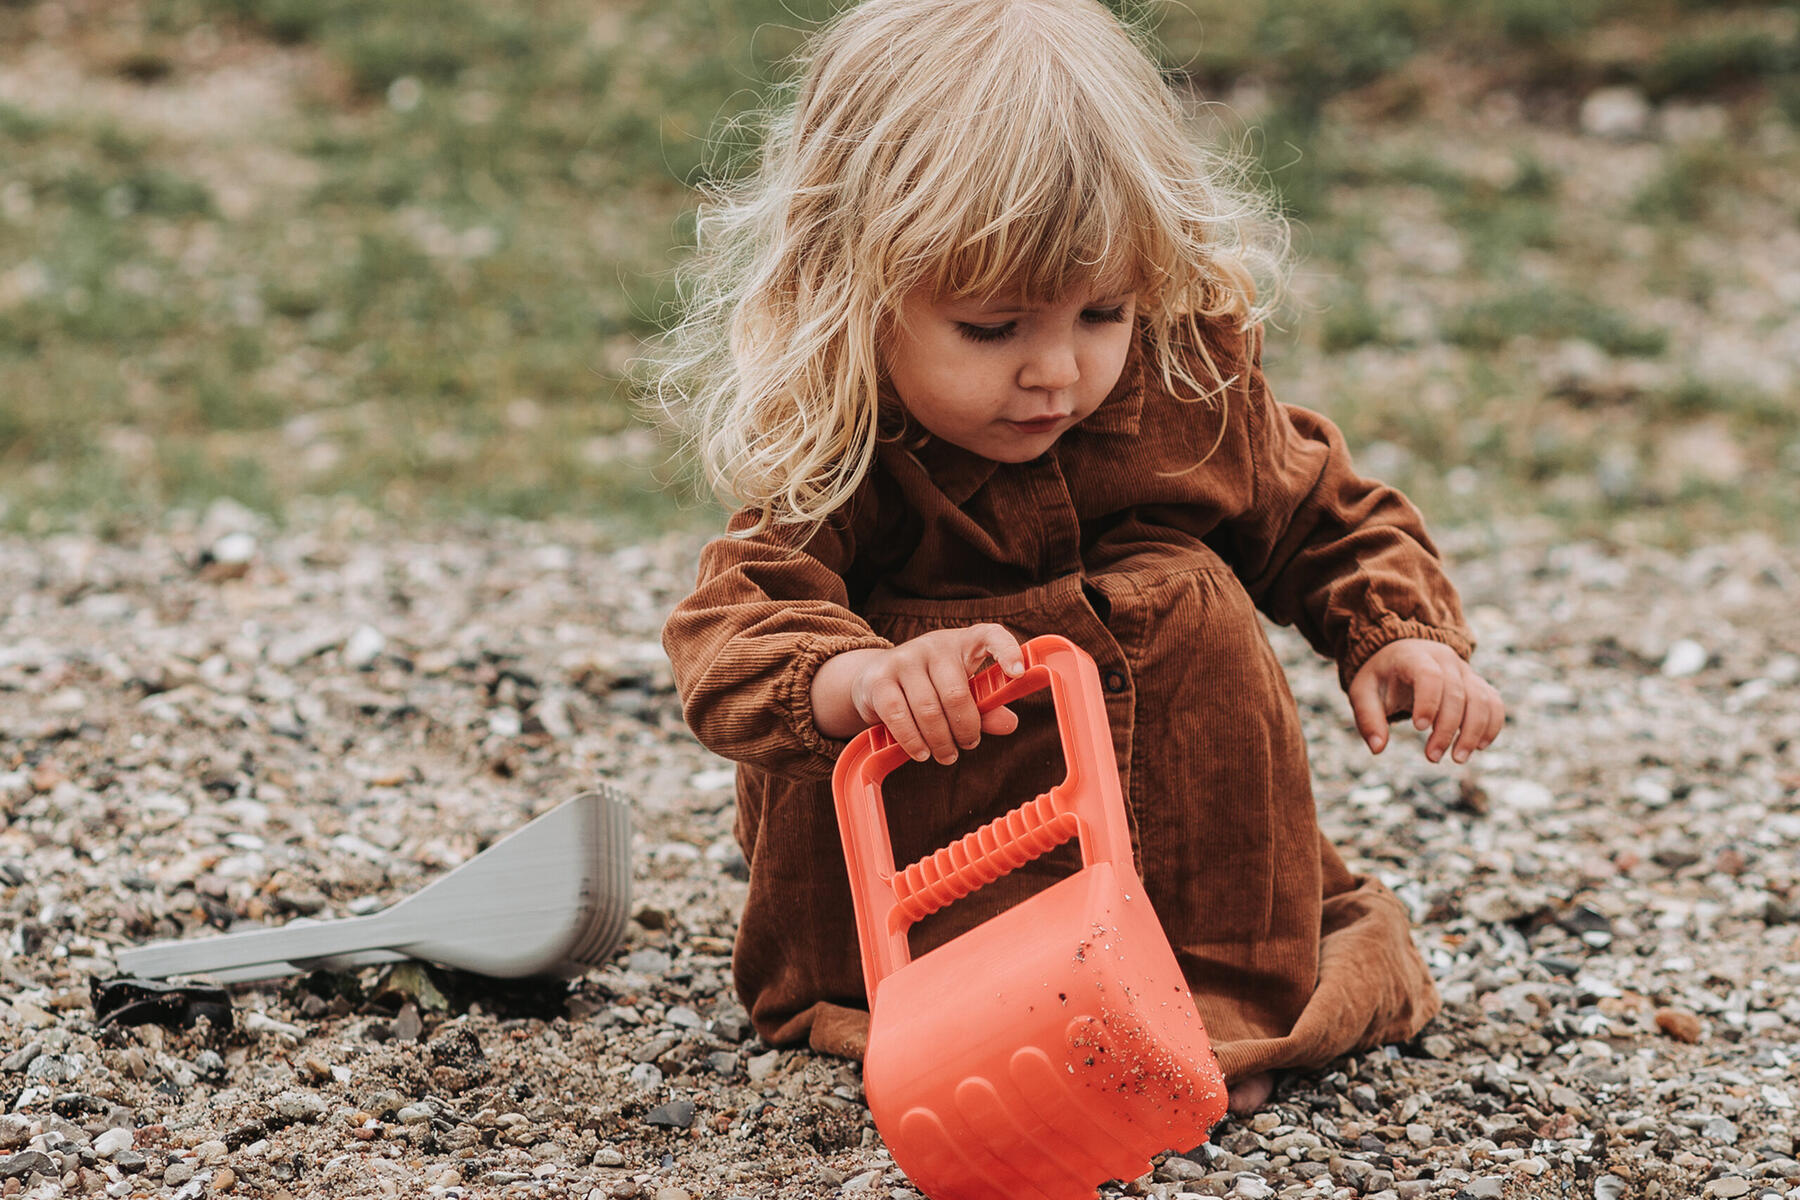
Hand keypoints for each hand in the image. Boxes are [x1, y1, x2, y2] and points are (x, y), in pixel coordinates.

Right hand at [811, 624, 1024, 762]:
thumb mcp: (962, 692)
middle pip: (956, 694)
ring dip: (941, 741)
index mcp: (963, 643)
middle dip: (965, 728)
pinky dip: (914, 741)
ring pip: (928, 710)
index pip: (991, 635)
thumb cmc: (930, 687)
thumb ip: (985, 708)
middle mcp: (934, 645)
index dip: (1007, 651)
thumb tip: (1009, 724)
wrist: (874, 678)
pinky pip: (899, 716)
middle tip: (968, 745)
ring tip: (947, 755)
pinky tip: (922, 752)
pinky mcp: (879, 679)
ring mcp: (903, 659)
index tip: (1019, 674)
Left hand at [1348, 638, 1503, 763]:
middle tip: (1432, 757)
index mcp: (1414, 656)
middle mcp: (1445, 660)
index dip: (1428, 701)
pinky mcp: (1477, 684)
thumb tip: (1378, 748)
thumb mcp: (1363, 692)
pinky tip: (1479, 746)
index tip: (1418, 728)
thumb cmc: (1381, 676)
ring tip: (1458, 758)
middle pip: (1457, 693)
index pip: (1429, 675)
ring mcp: (1465, 671)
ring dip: (1473, 732)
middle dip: (1447, 728)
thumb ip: (1368, 718)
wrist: (1401, 654)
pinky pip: (1494, 703)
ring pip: (1481, 699)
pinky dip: (1491, 725)